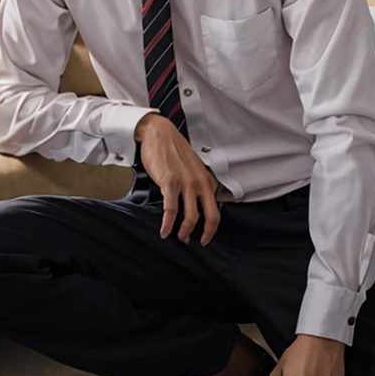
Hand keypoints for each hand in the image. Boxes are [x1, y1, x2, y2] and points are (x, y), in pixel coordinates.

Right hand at [134, 113, 220, 244]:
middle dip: (206, 233)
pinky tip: (164, 230)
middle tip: (199, 242)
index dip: (212, 226)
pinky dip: (168, 224)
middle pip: (211, 216)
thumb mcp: (192, 167)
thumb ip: (196, 183)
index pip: (216, 208)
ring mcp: (186, 183)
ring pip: (191, 216)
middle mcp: (199, 182)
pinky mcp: (170, 182)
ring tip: (180, 237)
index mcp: (206, 179)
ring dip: (185, 231)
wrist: (158, 133)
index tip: (206, 235)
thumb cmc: (172, 149)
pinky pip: (171, 209)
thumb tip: (195, 202)